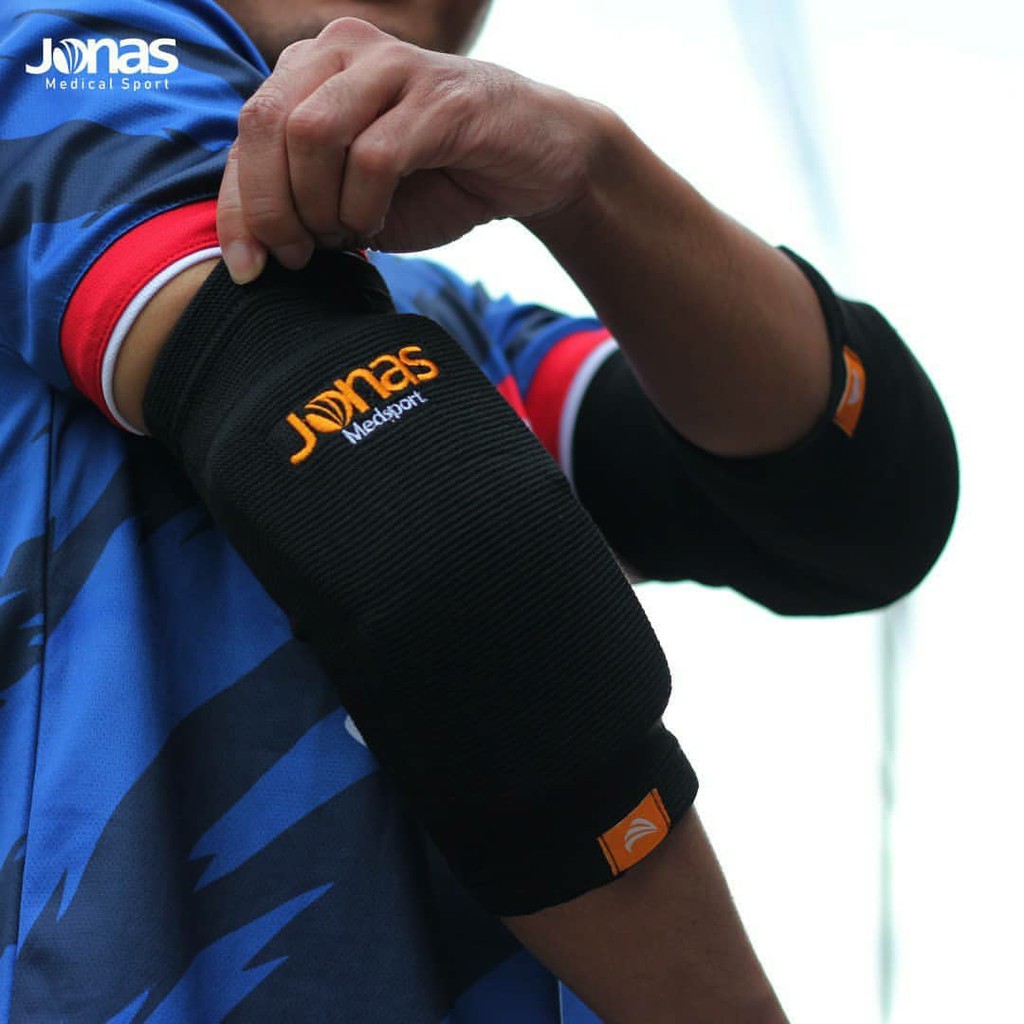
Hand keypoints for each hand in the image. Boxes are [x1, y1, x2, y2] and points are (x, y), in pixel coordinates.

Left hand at [218, 17, 603, 281]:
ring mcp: (392, 65)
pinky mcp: (438, 97)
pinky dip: (364, 206)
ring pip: (312, 133)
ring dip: (319, 206)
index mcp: (312, 69)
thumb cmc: (438, 180)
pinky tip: (375, 226)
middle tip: (298, 255)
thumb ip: (301, 199)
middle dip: (271, 207)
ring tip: (346, 236)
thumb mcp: (354, 197)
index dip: (238, 207)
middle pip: (267, 123)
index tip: (247, 270)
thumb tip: (247, 245)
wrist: (531, 164)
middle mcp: (342, 49)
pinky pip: (373, 156)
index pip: (247, 132)